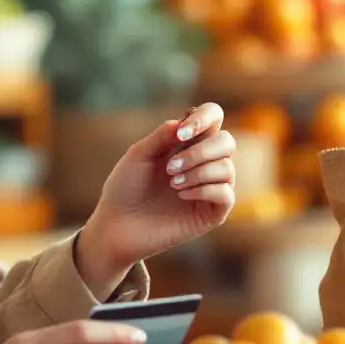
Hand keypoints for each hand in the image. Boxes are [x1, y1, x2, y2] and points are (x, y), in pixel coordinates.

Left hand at [76, 102, 235, 291]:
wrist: (117, 225)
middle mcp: (203, 163)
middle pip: (227, 142)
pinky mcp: (212, 214)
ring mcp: (210, 189)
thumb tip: (184, 122)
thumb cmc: (125, 188)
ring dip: (198, 172)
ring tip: (172, 183)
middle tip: (170, 167)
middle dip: (200, 151)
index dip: (205, 118)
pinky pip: (226, 194)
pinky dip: (204, 190)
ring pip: (227, 168)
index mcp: (187, 144)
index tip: (181, 133)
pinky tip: (181, 195)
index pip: (213, 118)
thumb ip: (161, 136)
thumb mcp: (138, 155)